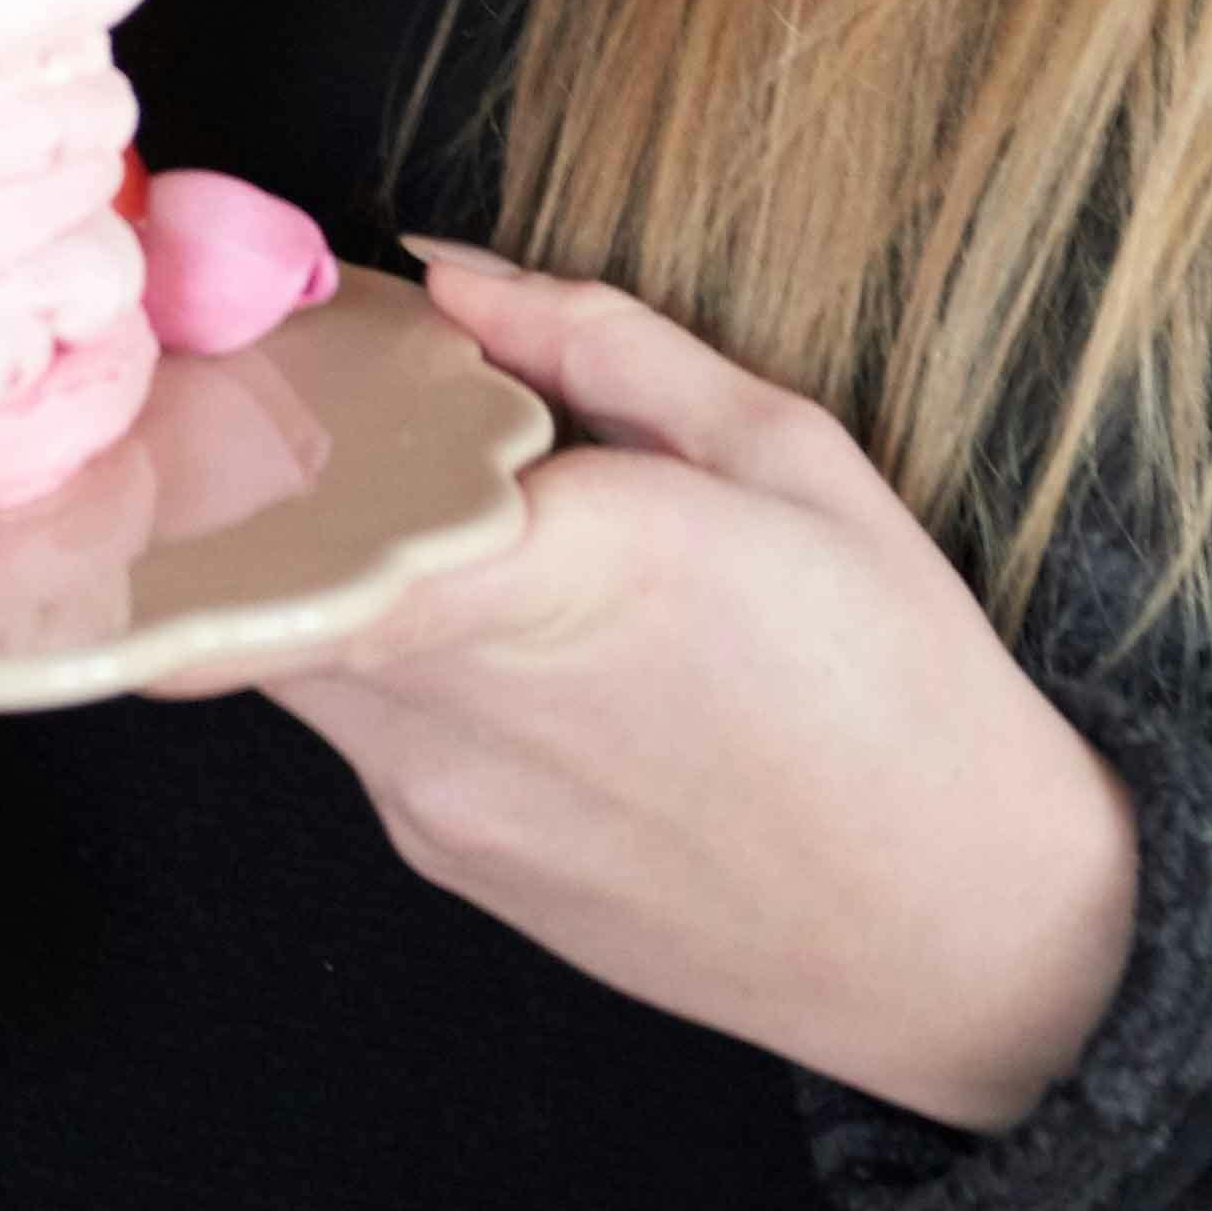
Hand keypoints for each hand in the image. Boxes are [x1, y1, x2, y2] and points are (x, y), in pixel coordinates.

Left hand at [146, 236, 1139, 1134]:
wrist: (960, 935)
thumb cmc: (900, 677)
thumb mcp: (788, 454)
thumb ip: (598, 345)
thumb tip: (449, 275)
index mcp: (561, 569)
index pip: (315, 515)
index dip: (251, 431)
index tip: (253, 358)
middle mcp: (467, 701)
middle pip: (266, 566)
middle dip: (270, 476)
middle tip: (314, 400)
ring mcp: (442, 801)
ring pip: (297, 648)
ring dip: (327, 569)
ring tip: (425, 509)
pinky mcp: (450, 864)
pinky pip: (364, 730)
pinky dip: (386, 661)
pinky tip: (503, 642)